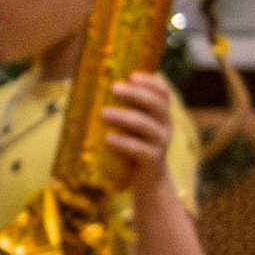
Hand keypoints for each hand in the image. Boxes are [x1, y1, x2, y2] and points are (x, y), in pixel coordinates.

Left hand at [102, 73, 174, 192]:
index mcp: (161, 114)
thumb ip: (121, 110)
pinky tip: (108, 138)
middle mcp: (165, 126)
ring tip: (103, 113)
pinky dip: (124, 143)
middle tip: (114, 88)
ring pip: (146, 126)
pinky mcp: (153, 161)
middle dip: (135, 94)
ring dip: (125, 117)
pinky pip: (141, 150)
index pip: (163, 93)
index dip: (150, 82)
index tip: (132, 75)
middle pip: (156, 105)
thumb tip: (89, 91)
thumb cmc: (133, 146)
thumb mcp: (131, 126)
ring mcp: (161, 143)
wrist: (147, 179)